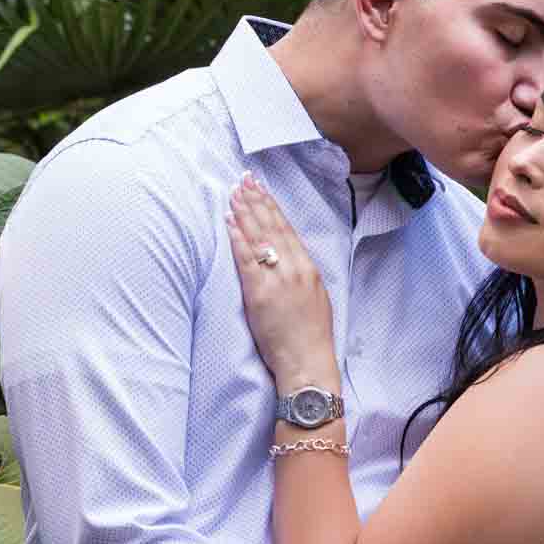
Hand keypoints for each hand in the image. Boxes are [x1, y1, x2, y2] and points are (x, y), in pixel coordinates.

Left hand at [226, 174, 337, 383]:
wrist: (308, 363)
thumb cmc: (311, 337)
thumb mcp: (315, 299)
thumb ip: (301, 275)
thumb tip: (287, 258)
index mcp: (309, 269)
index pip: (287, 229)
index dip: (272, 207)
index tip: (261, 189)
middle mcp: (294, 269)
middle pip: (271, 227)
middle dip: (256, 200)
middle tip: (244, 180)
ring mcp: (277, 280)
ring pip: (259, 237)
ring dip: (244, 212)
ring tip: (234, 193)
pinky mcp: (259, 294)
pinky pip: (246, 259)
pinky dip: (236, 237)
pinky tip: (229, 221)